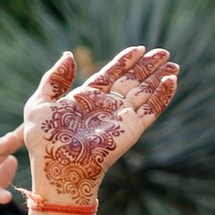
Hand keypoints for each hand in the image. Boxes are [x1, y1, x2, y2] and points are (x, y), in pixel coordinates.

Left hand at [21, 47, 178, 205]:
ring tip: (174, 65)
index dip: (125, 61)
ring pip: (146, 92)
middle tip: (164, 53)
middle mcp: (107, 106)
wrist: (60, 165)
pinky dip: (163, 97)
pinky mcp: (133, 129)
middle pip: (132, 81)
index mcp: (87, 98)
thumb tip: (69, 55)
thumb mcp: (40, 103)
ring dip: (159, 78)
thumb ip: (54, 79)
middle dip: (148, 67)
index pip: (111, 74)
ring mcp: (122, 117)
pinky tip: (171, 82)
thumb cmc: (45, 139)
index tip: (139, 49)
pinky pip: (152, 110)